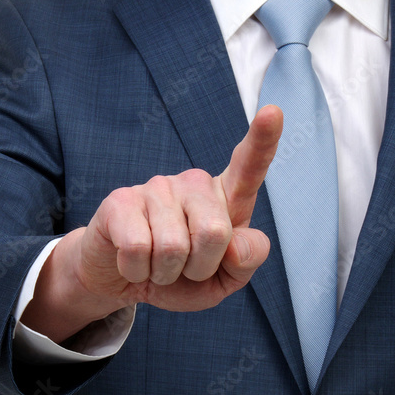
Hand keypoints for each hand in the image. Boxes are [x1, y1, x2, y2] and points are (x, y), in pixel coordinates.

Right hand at [20, 105, 282, 342]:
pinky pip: (138, 249)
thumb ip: (246, 261)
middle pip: (215, 232)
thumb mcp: (224, 280)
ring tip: (156, 264)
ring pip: (173, 248)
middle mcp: (194, 183)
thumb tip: (236, 245)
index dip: (263, 141)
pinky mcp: (121, 200)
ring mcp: (157, 187)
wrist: (123, 282)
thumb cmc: (180, 277)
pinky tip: (132, 262)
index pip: (249, 168)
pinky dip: (137, 271)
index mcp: (226, 199)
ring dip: (165, 272)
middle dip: (199, 267)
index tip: (273, 112)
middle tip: (184, 268)